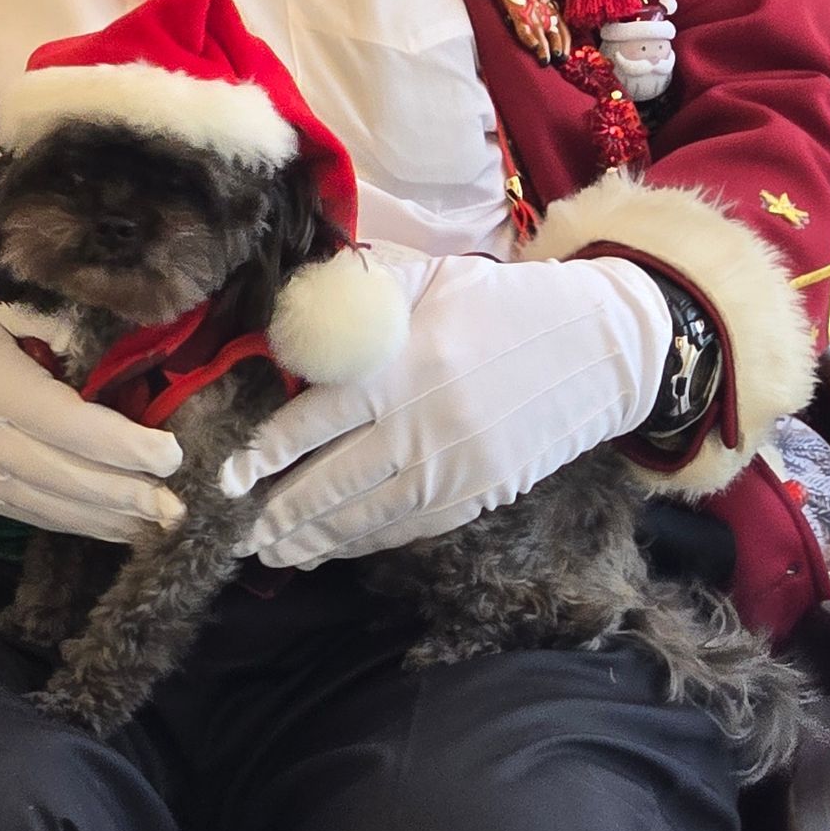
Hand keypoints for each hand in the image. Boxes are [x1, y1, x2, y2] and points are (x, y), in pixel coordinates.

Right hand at [0, 239, 184, 541]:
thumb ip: (42, 310)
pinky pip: (12, 507)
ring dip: (98, 520)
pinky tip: (98, 523)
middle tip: (177, 508)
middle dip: (122, 498)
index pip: (66, 424)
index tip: (172, 453)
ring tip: (151, 526)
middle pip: (58, 477)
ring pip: (38, 503)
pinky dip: (59, 519)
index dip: (121, 446)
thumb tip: (104, 338)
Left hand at [218, 252, 672, 567]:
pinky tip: (333, 548)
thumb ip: (361, 294)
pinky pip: (408, 527)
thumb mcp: (431, 277)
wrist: (600, 348)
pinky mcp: (480, 495)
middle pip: (332, 481)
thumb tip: (295, 319)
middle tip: (237, 533)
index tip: (229, 478)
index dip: (267, 453)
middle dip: (279, 513)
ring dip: (314, 540)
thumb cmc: (503, 304)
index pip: (315, 419)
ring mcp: (454, 466)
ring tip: (273, 553)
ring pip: (366, 516)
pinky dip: (365, 543)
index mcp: (400, 364)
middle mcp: (422, 422)